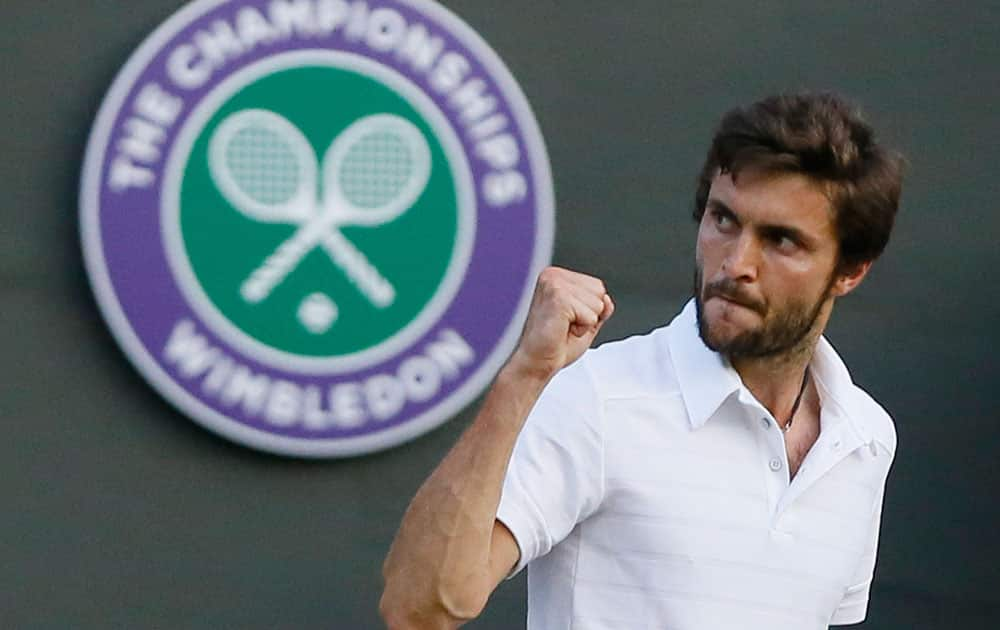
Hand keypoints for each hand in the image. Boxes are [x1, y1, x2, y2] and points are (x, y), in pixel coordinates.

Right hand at [507, 266, 613, 380]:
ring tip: (561, 328)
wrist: (534, 363)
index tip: (566, 320)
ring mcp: (554, 284)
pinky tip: (561, 331)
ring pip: (597, 303)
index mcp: (556, 277)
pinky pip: (591, 315)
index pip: (597, 286)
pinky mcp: (558, 298)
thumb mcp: (584, 322)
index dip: (589, 310)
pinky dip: (581, 330)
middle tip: (563, 325)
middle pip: (600, 291)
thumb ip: (599, 308)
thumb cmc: (551, 345)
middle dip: (588, 315)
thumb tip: (607, 299)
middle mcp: (552, 275)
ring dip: (584, 323)